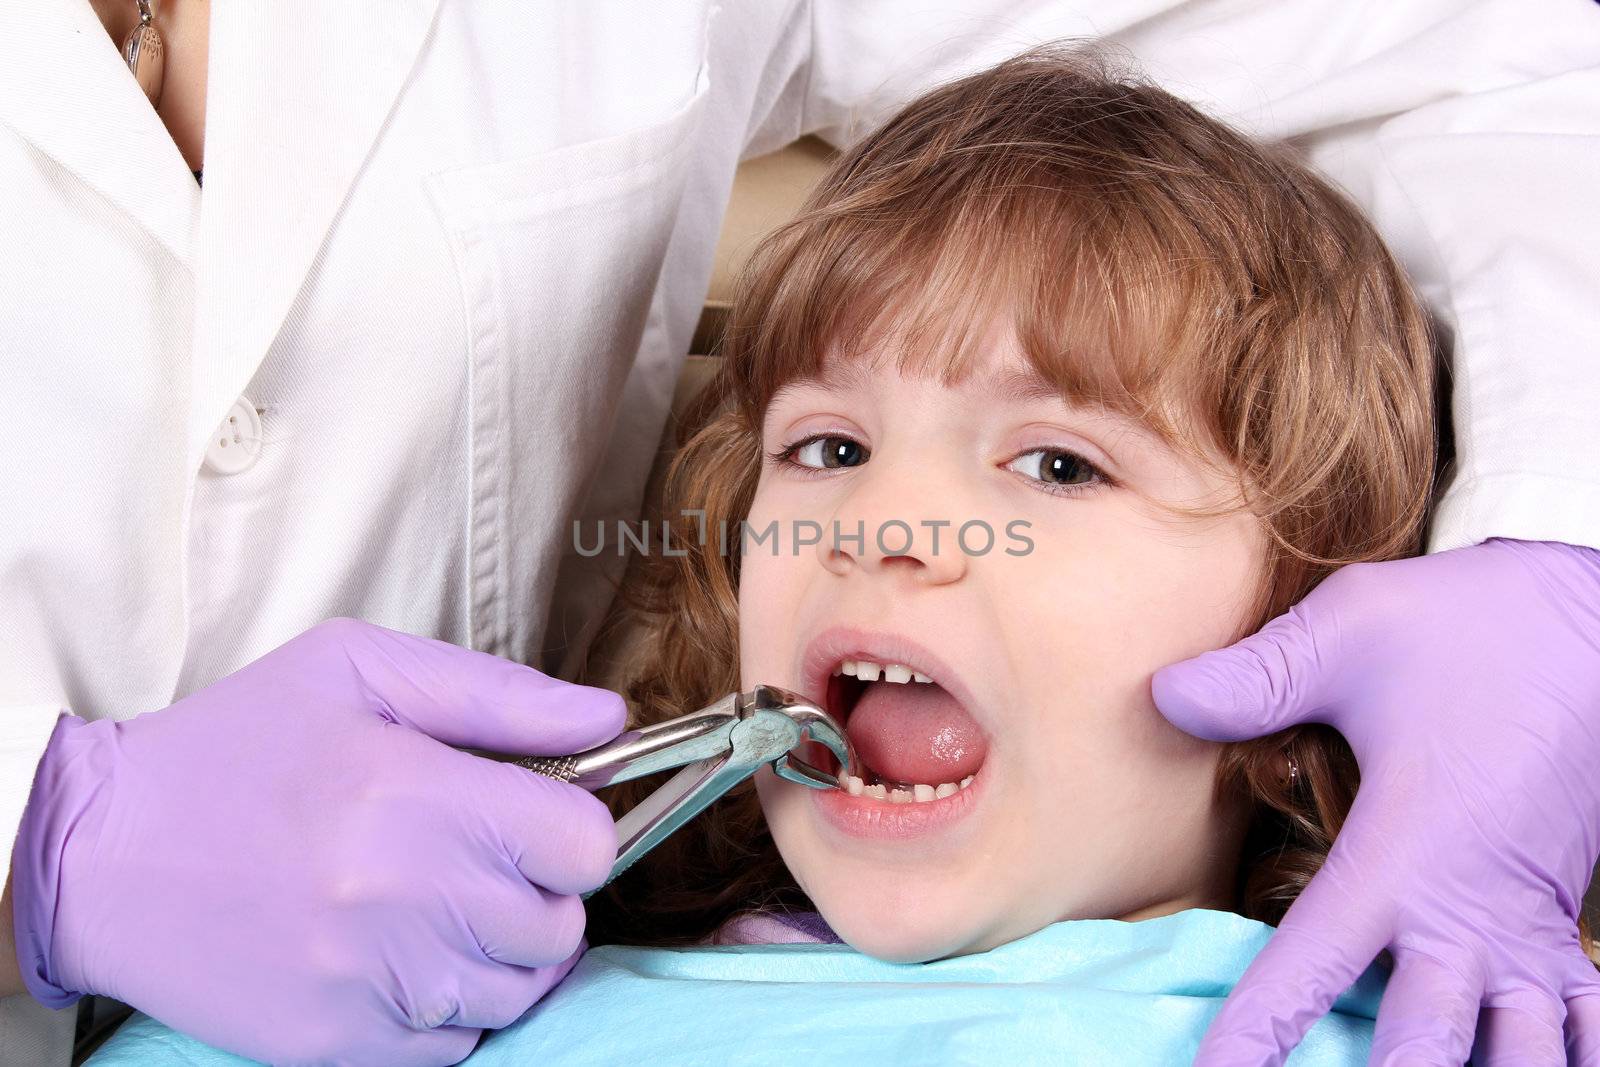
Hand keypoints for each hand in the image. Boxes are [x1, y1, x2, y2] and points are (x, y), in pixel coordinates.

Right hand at [12, 618, 624, 1066]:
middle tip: (482, 861)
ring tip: (442, 908)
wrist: (97, 852)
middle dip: (540, 892)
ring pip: (518, 994)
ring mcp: (372, 983)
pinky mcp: (336, 1046)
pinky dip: (450, 1009)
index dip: (577, 833)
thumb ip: (498, 695)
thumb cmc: (235, 747)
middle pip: (560, 926)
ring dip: (503, 955)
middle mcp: (405, 898)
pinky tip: (404, 958)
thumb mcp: (359, 670)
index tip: (540, 822)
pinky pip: (458, 1047)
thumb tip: (609, 718)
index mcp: (420, 795)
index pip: (585, 847)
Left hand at [1153, 539, 1599, 1065]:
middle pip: (1421, 1051)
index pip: (1308, 972)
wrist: (1590, 621)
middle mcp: (1468, 915)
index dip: (1257, 1038)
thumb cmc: (1469, 628)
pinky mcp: (1563, 927)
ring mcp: (1526, 932)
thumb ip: (1257, 677)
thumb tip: (1161, 698)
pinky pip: (1581, 1028)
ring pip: (1515, 1059)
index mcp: (1401, 857)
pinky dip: (1558, 1060)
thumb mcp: (1353, 630)